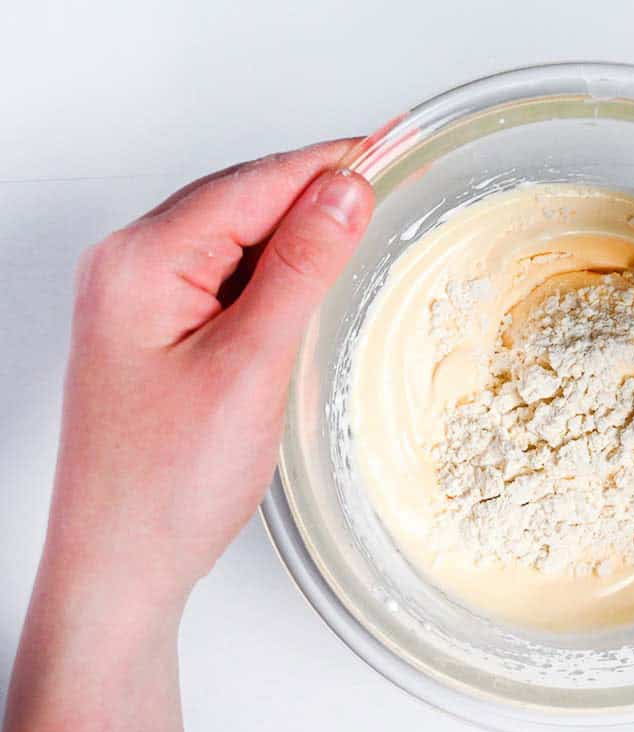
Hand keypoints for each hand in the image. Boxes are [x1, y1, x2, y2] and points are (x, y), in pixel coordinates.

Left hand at [54, 140, 373, 606]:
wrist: (121, 566)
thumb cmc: (167, 483)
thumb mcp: (249, 366)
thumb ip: (299, 269)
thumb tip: (344, 189)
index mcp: (142, 261)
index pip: (254, 183)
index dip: (330, 163)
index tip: (396, 146)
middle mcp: (130, 266)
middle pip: (242, 199)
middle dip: (318, 190)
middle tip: (396, 178)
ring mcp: (139, 298)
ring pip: (237, 237)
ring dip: (300, 231)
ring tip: (366, 227)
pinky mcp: (156, 329)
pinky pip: (226, 276)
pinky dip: (276, 271)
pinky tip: (312, 280)